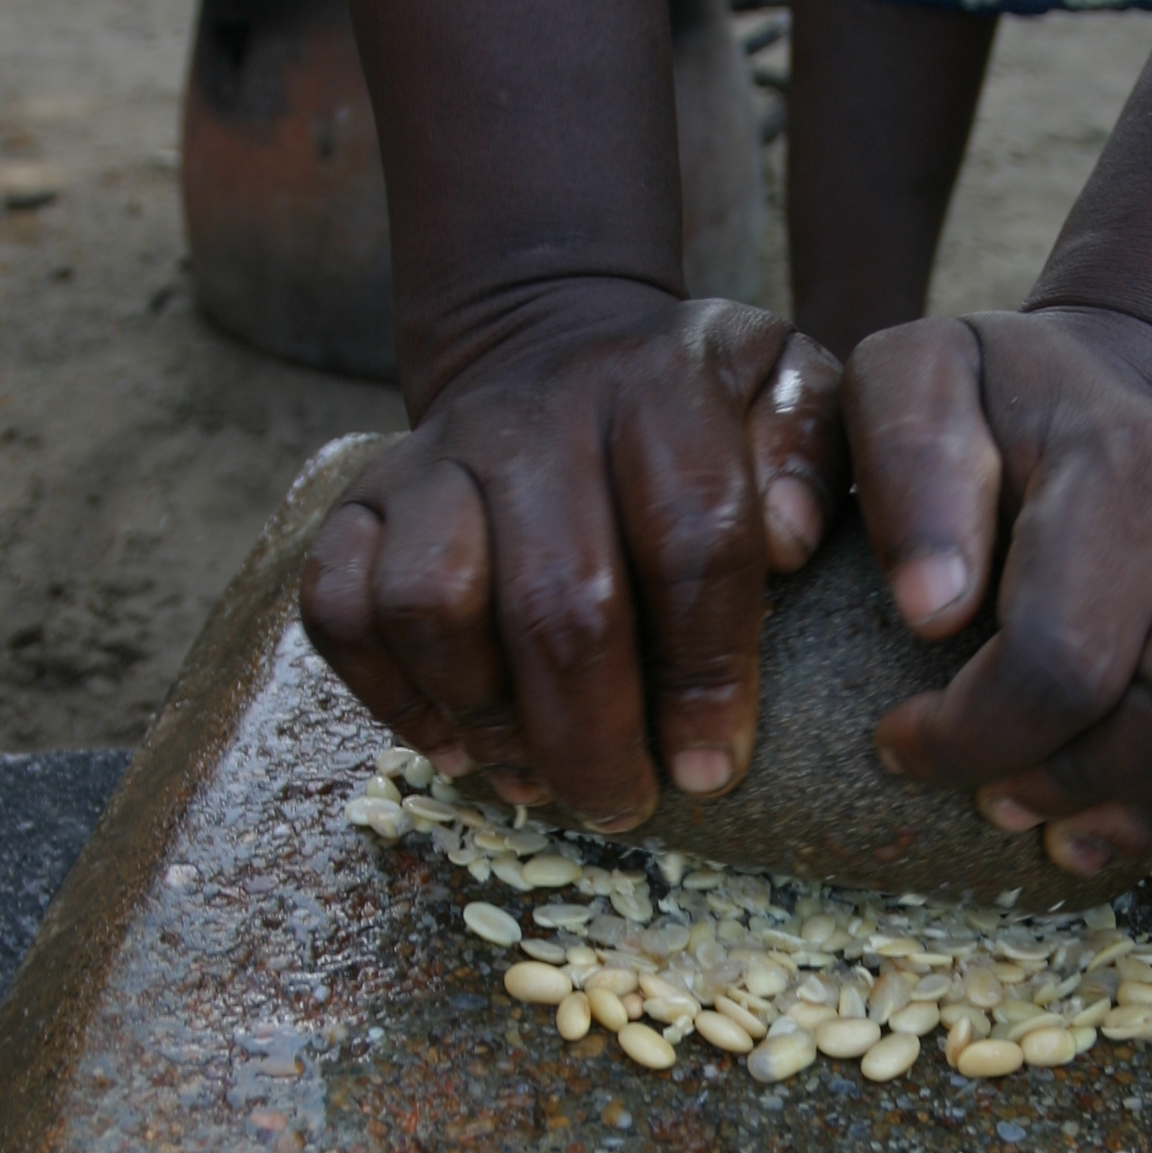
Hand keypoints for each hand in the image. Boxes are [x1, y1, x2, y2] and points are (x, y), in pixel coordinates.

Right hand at [300, 282, 842, 830]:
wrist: (556, 344)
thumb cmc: (698, 411)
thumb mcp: (784, 390)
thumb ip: (813, 450)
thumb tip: (792, 543)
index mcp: (657, 387)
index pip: (692, 540)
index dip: (705, 673)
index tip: (712, 770)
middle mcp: (532, 415)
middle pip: (557, 601)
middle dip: (595, 736)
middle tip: (623, 807)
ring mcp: (433, 456)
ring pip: (432, 606)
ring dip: (488, 721)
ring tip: (537, 783)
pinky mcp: (357, 499)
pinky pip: (338, 608)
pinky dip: (388, 695)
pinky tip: (454, 746)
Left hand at [843, 304, 1151, 866]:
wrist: (1114, 394)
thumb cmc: (995, 407)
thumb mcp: (910, 379)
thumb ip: (903, 459)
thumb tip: (934, 609)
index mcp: (1132, 471)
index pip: (1066, 666)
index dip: (971, 740)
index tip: (904, 741)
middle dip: (1080, 788)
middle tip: (995, 782)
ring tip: (1074, 801)